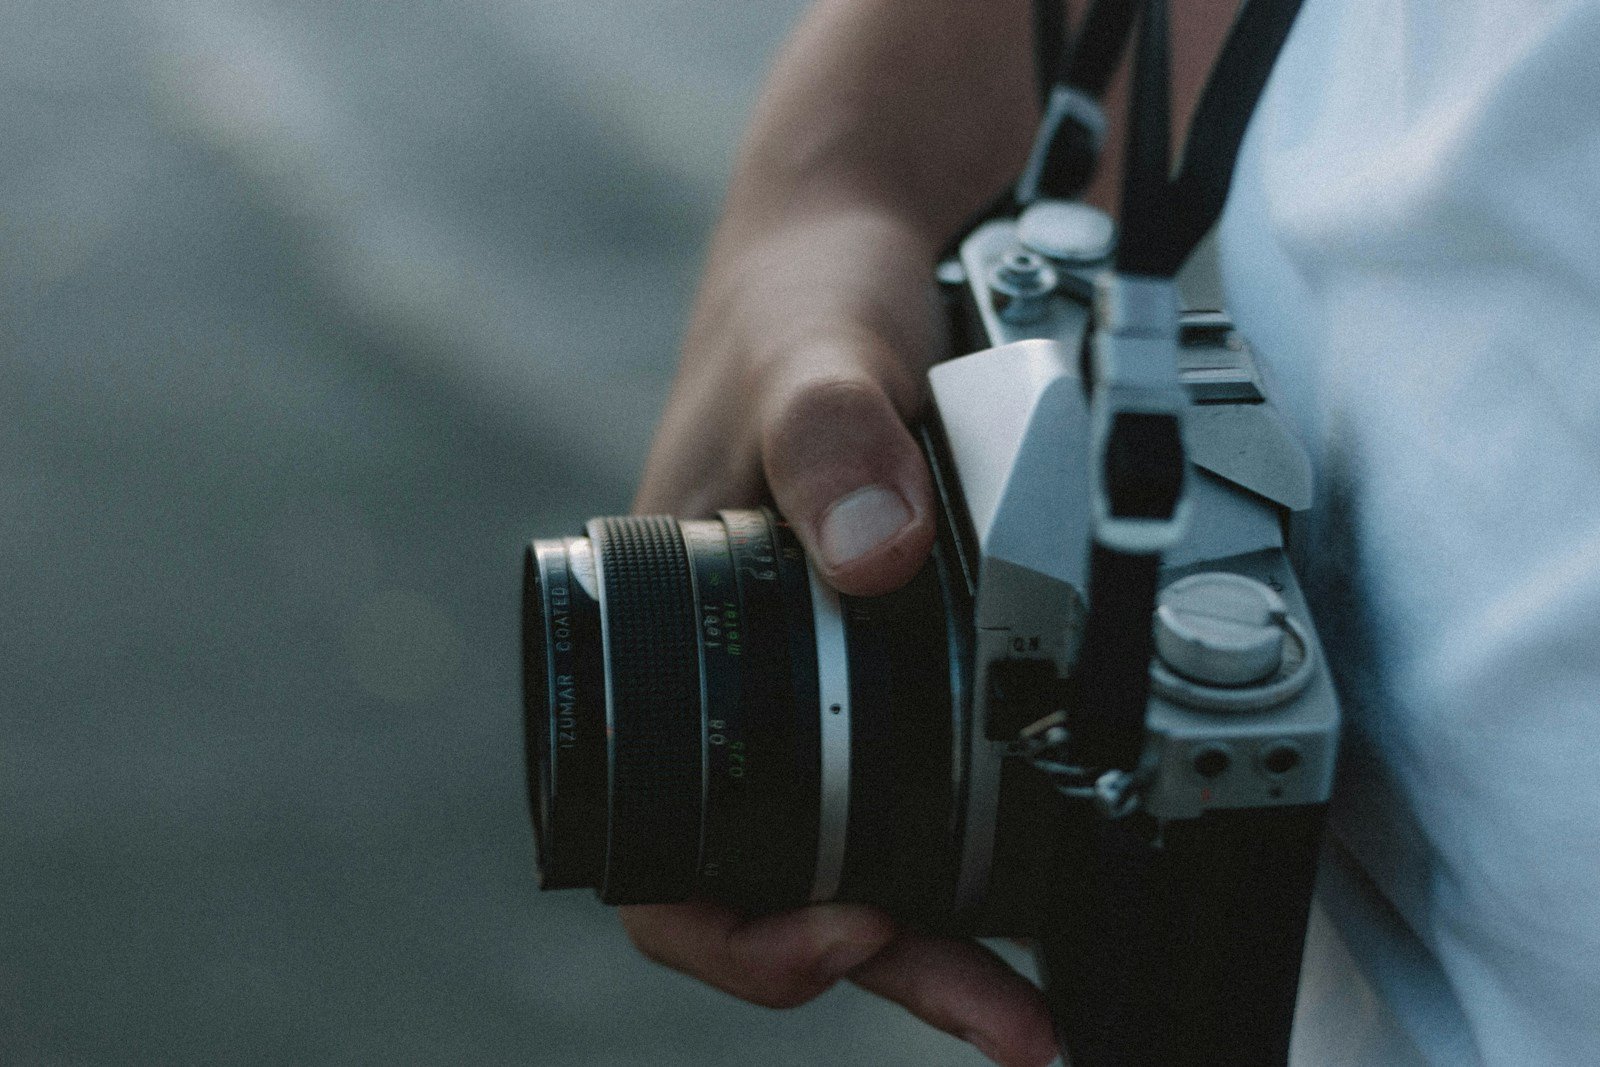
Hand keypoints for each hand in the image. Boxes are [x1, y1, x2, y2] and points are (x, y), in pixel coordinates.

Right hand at [628, 205, 1054, 1066]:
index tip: (839, 925)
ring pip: (870, 850)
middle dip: (884, 966)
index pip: (654, 850)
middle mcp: (752, 680)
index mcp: (668, 643)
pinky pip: (941, 779)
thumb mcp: (809, 352)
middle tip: (1008, 1023)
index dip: (729, 927)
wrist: (877, 242)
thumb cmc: (802, 297)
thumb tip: (874, 557)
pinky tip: (1058, 883)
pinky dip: (991, 850)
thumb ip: (830, 428)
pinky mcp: (920, 650)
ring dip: (952, 941)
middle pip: (782, 882)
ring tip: (1045, 1009)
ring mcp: (836, 673)